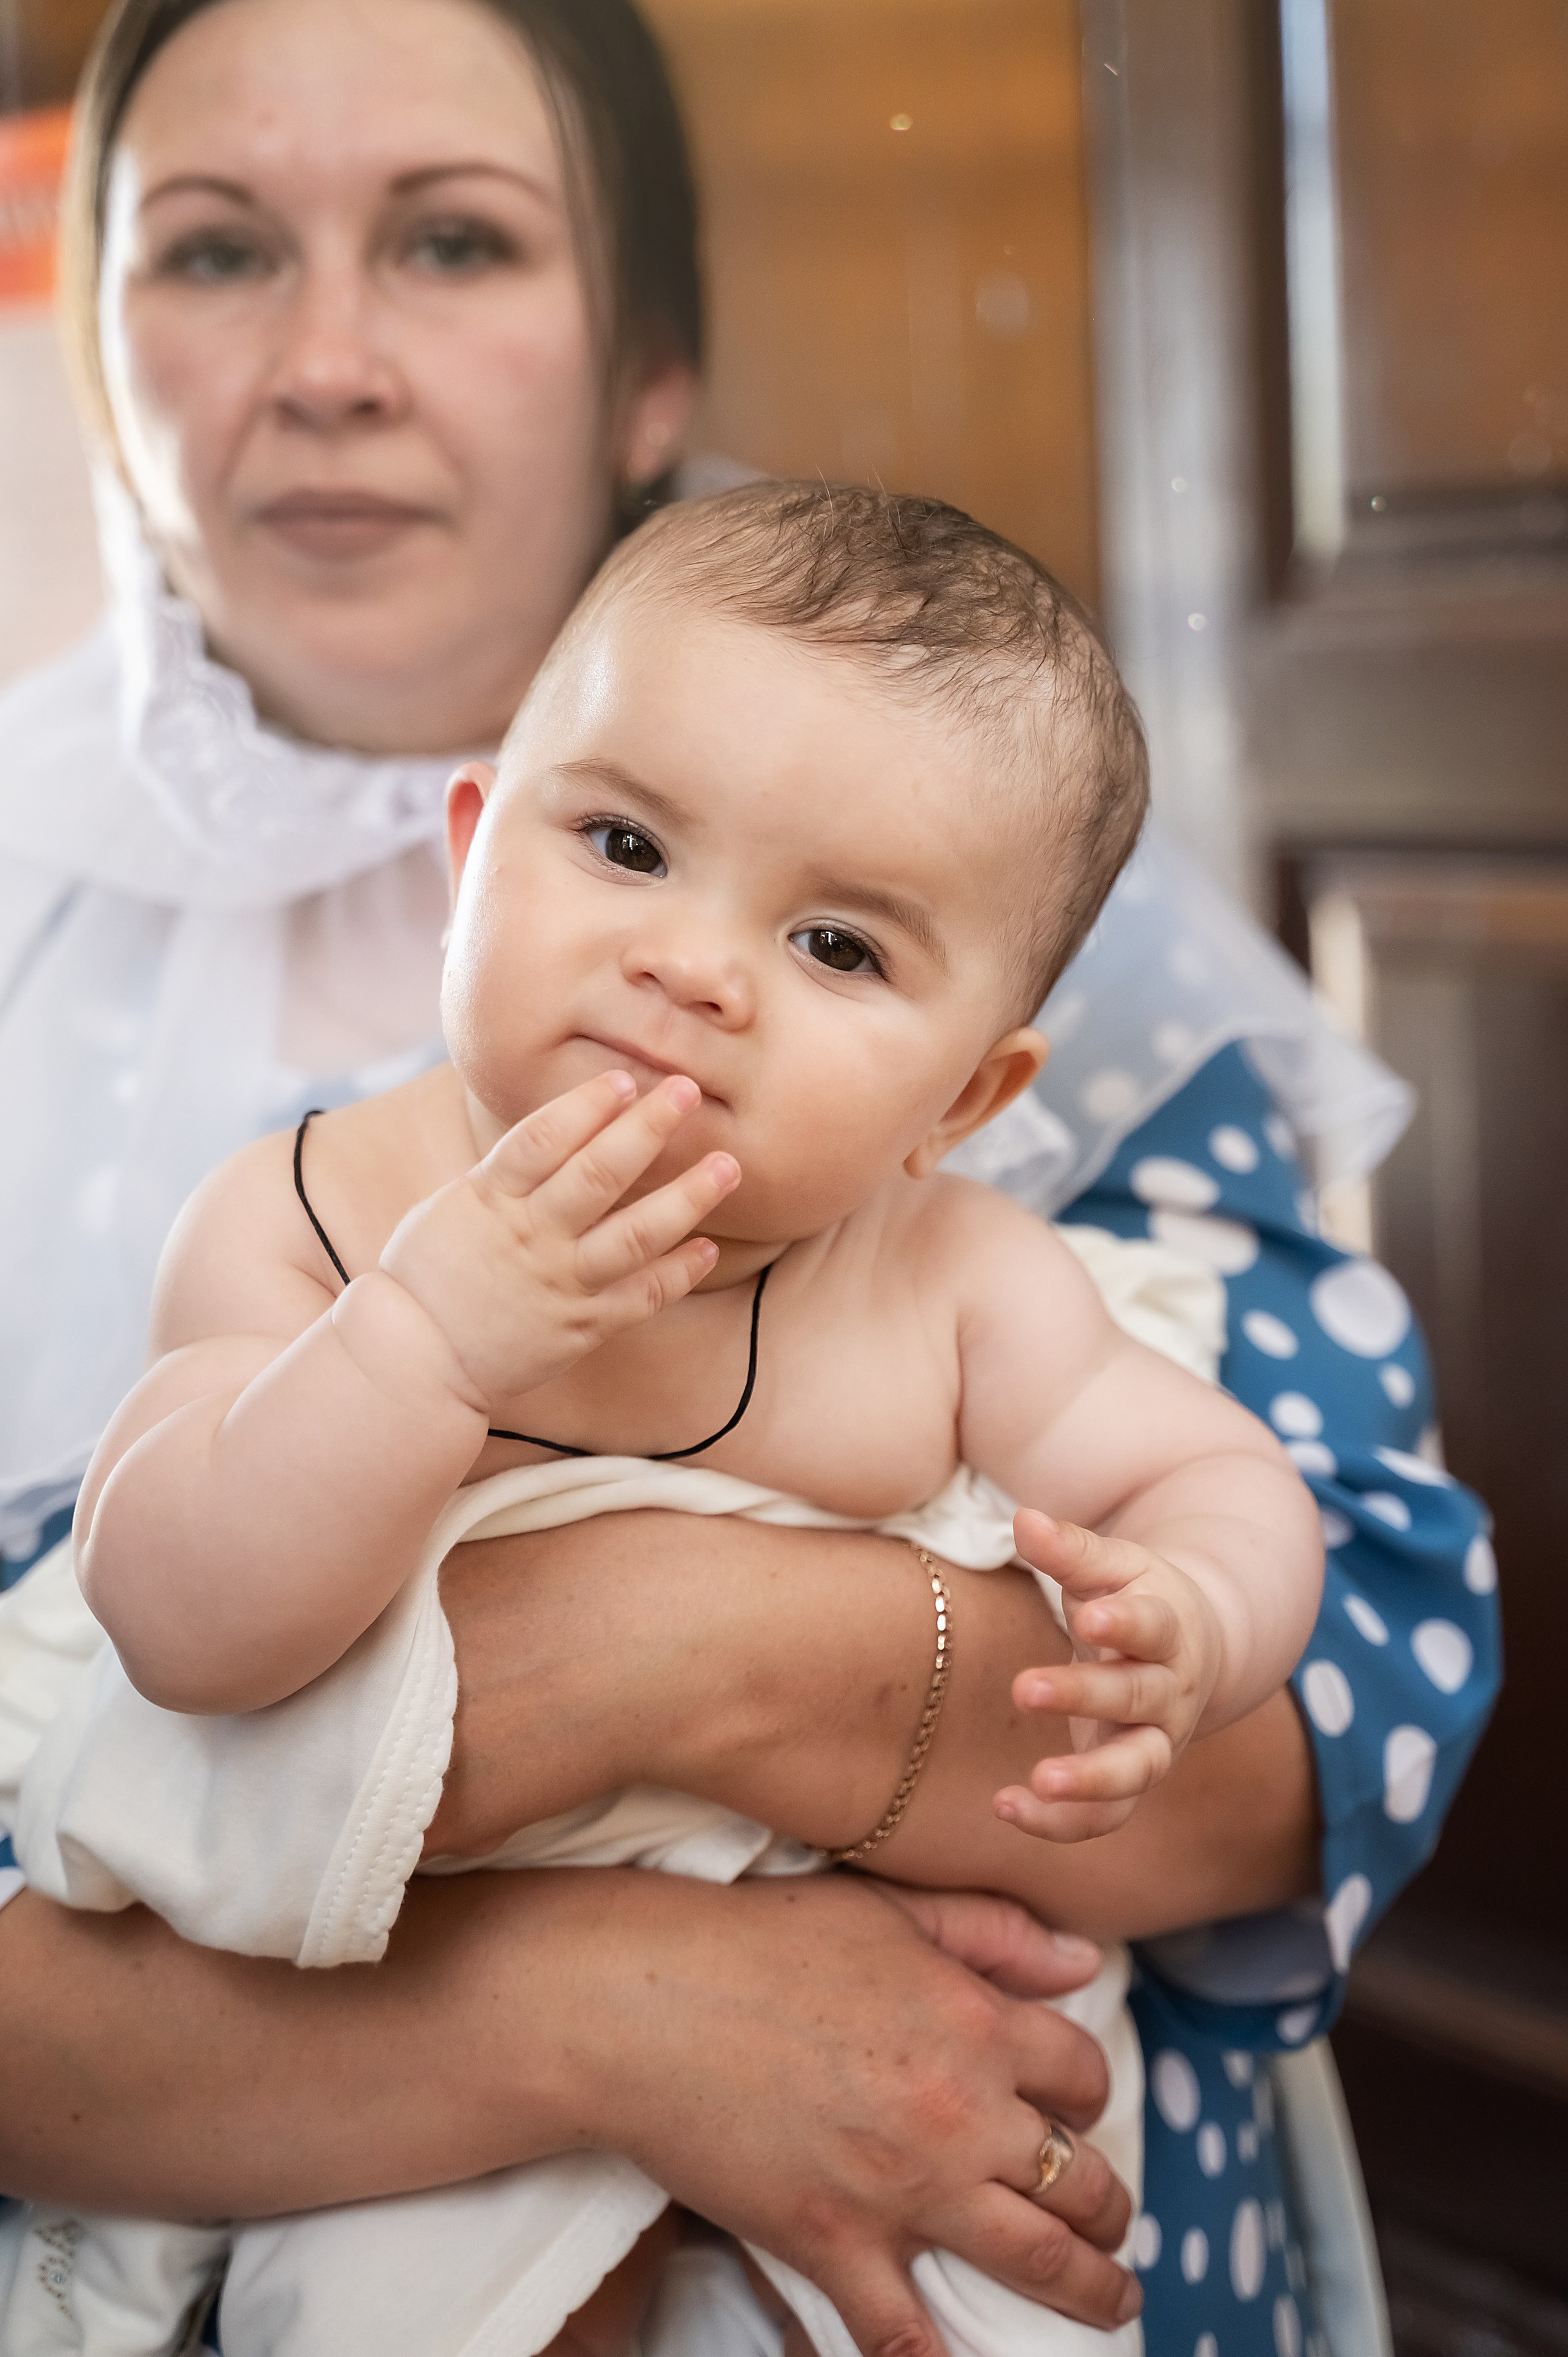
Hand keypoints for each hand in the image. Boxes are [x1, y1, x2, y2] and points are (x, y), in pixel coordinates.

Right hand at [379, 1070, 739, 1415]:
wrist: (415, 1358)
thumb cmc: (432, 1270)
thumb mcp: (456, 1203)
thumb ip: (508, 1168)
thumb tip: (560, 1114)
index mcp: (491, 1198)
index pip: (543, 1139)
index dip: (585, 1105)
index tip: (626, 1077)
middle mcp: (531, 1237)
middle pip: (597, 1175)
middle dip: (647, 1129)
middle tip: (689, 1091)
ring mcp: (560, 1284)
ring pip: (634, 1236)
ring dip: (686, 1199)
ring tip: (727, 1167)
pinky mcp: (581, 1327)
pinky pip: (639, 1298)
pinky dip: (678, 1273)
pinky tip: (709, 1247)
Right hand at [581, 1872, 1138, 2356]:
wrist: (646, 2000)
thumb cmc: (761, 1939)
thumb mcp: (890, 1909)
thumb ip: (995, 1931)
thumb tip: (1084, 1964)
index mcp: (976, 2023)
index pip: (1082, 2074)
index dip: (1090, 2093)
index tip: (1077, 2108)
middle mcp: (959, 2112)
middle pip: (1077, 2179)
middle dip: (1107, 2208)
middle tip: (1112, 2225)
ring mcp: (902, 2189)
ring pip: (1032, 2259)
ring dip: (1086, 2289)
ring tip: (1109, 2304)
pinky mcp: (835, 2244)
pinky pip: (906, 2333)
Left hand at [995, 1507, 1223, 1841]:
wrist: (1190, 1651)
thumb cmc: (1135, 1597)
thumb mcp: (1112, 1566)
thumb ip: (1070, 1550)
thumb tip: (1023, 1519)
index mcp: (1168, 1629)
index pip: (1153, 1626)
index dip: (1126, 1623)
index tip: (1090, 1616)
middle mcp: (1169, 1691)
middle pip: (1137, 1697)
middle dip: (1085, 1694)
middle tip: (1026, 1687)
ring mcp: (1155, 1741)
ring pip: (1137, 1770)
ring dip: (1091, 1780)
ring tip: (1040, 1780)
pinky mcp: (1129, 1780)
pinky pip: (1106, 1816)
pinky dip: (1061, 1822)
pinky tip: (1005, 1806)